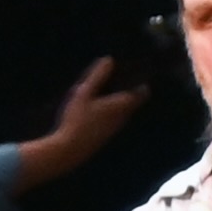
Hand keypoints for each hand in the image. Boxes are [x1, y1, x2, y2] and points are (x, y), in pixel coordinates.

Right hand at [16, 57, 148, 187]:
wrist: (69, 151)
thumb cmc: (77, 119)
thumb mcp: (84, 93)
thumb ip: (97, 77)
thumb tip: (109, 60)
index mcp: (121, 106)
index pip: (142, 93)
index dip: (141, 82)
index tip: (138, 73)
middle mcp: (123, 118)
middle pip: (133, 102)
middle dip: (130, 90)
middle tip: (121, 77)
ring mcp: (115, 129)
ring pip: (124, 112)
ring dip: (120, 101)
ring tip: (109, 90)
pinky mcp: (106, 136)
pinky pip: (114, 120)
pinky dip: (112, 112)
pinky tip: (98, 109)